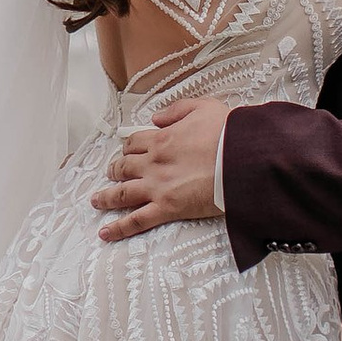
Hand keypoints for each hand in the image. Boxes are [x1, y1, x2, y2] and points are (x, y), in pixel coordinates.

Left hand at [93, 99, 230, 238]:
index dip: (128, 147)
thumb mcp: (203, 107)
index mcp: (162, 139)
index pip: (134, 143)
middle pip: (124, 166)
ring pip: (122, 193)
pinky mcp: (167, 208)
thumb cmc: (229, 134)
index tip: (127, 151)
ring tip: (97, 201)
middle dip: (115, 170)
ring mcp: (157, 186)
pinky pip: (137, 220)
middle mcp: (153, 162)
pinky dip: (119, 228)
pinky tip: (106, 233)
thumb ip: (176, 110)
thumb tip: (156, 118)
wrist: (244, 158)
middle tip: (111, 173)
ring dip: (107, 197)